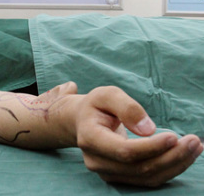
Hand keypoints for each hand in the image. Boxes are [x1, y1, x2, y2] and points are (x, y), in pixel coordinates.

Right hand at [73, 86, 202, 186]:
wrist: (81, 122)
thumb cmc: (96, 106)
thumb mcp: (107, 95)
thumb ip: (126, 107)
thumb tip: (148, 130)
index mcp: (90, 138)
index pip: (124, 151)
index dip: (151, 147)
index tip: (175, 136)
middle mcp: (96, 161)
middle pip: (139, 167)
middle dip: (171, 156)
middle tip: (194, 140)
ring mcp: (106, 173)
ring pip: (147, 176)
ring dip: (175, 164)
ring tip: (195, 147)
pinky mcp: (119, 177)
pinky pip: (148, 179)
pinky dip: (170, 169)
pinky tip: (184, 155)